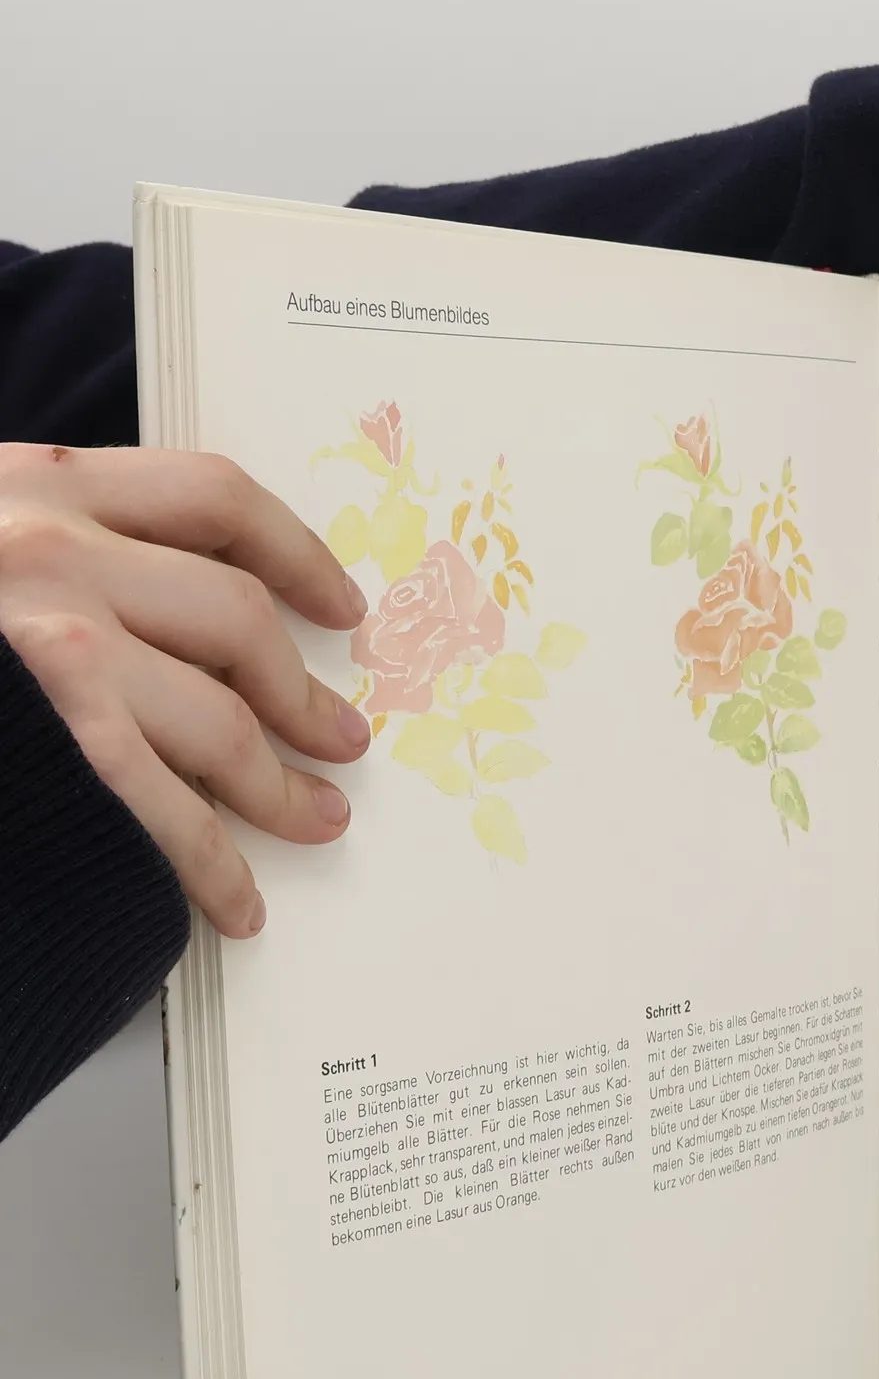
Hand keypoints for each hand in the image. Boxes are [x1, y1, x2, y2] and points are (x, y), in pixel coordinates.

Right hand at [0, 444, 370, 937]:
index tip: (340, 604)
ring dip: (279, 787)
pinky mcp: (38, 745)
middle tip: (343, 742)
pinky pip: (159, 810)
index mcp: (35, 480)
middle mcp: (46, 549)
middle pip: (237, 623)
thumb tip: (169, 608)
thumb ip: (57, 542)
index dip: (296, 555)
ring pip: (219, 722)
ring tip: (315, 822)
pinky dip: (210, 862)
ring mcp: (42, 646)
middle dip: (304, 697)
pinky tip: (233, 899)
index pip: (213, 498)